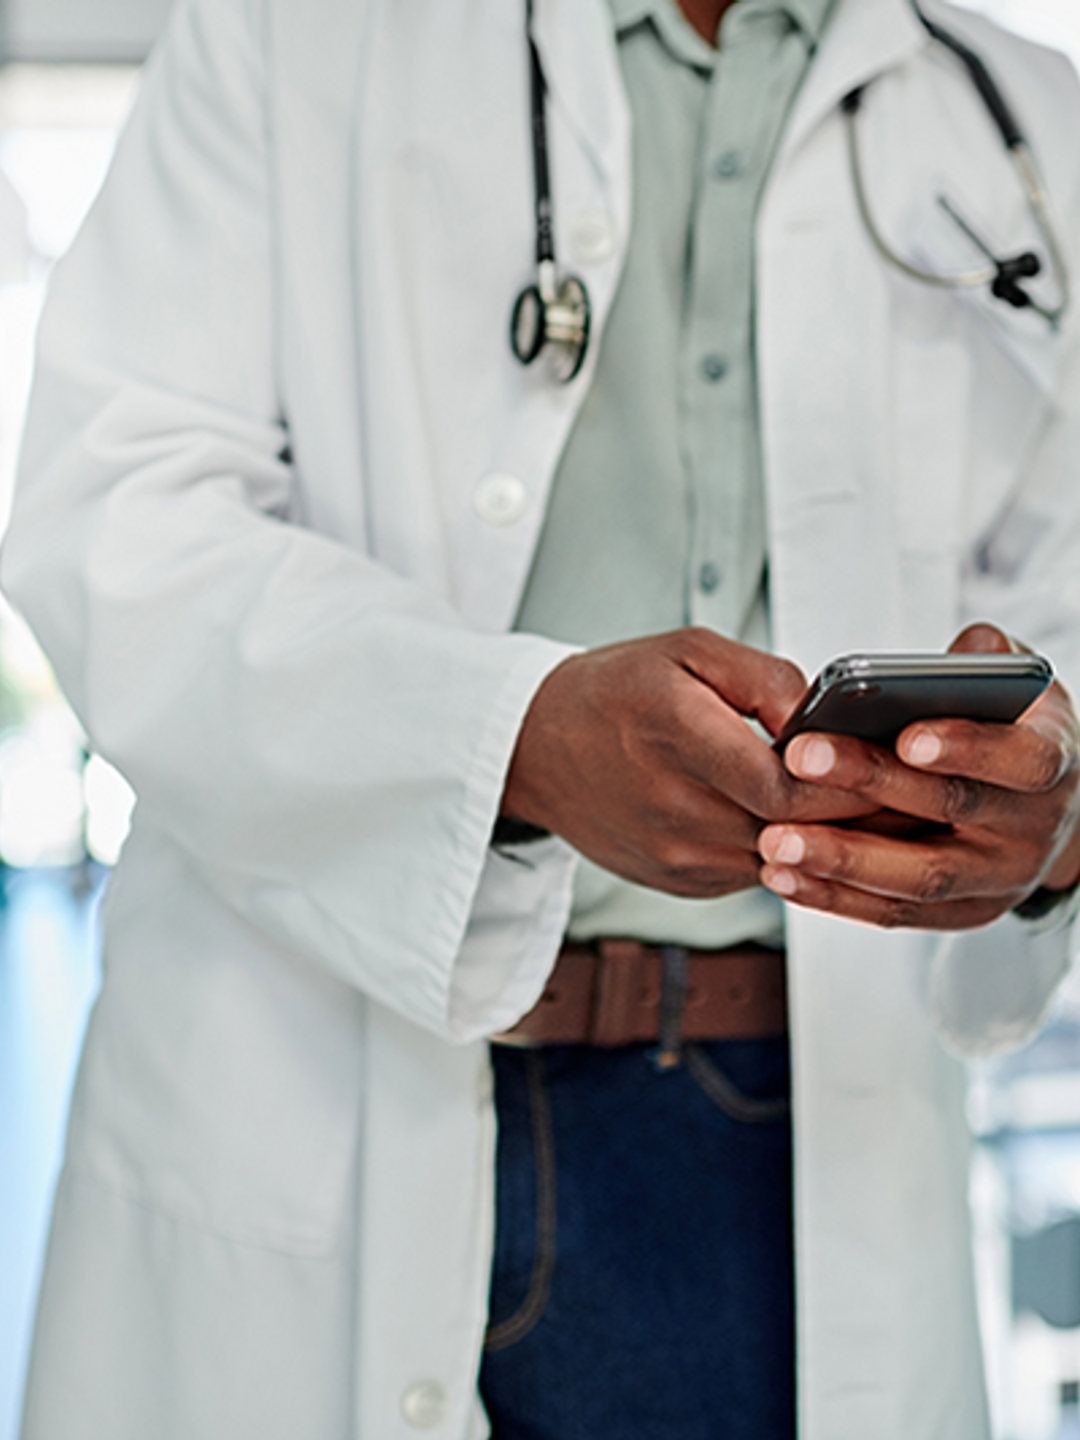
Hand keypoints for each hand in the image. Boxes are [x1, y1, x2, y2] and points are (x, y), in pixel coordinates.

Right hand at [501, 628, 878, 897]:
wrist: (536, 750)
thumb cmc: (615, 691)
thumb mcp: (688, 650)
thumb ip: (764, 677)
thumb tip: (827, 715)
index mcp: (676, 737)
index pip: (785, 785)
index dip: (844, 781)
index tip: (886, 761)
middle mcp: (673, 808)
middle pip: (794, 830)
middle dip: (856, 811)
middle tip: (907, 786)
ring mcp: (675, 854)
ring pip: (783, 860)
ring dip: (825, 837)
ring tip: (868, 804)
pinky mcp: (679, 880)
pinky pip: (756, 873)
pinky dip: (786, 850)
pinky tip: (804, 820)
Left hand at [758, 624, 1079, 928]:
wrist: (1040, 808)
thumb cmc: (1008, 728)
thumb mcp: (1014, 684)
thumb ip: (986, 660)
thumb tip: (957, 655)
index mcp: (1051, 760)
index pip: (1020, 758)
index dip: (967, 747)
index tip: (906, 736)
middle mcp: (1032, 828)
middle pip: (950, 809)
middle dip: (871, 783)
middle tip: (800, 758)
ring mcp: (997, 879)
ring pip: (917, 876)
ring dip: (841, 859)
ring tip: (775, 839)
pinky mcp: (960, 914)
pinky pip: (894, 913)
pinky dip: (834, 897)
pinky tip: (782, 874)